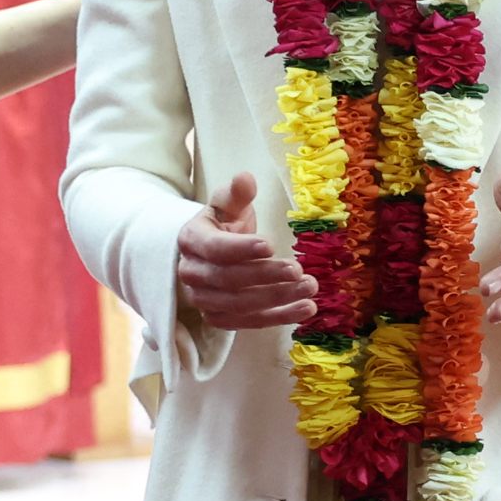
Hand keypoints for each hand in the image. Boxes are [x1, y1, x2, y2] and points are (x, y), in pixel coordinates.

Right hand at [174, 173, 317, 334]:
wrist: (208, 252)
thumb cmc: (222, 225)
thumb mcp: (228, 204)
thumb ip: (236, 193)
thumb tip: (245, 178)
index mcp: (191, 240)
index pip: (214, 249)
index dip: (241, 249)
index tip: (271, 245)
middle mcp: (192, 274)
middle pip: (229, 280)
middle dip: (266, 276)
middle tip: (298, 270)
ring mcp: (204, 300)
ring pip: (240, 305)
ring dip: (277, 299)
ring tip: (309, 290)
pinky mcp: (219, 318)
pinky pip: (249, 322)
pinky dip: (279, 318)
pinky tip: (306, 309)